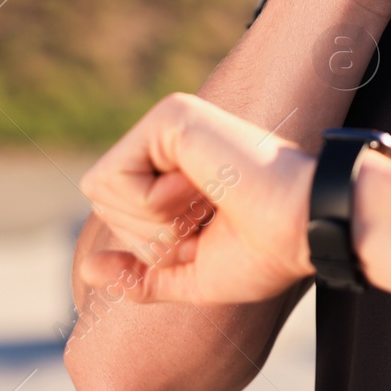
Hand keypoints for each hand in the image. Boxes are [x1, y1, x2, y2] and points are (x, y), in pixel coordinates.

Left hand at [77, 93, 315, 304]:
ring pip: (102, 189)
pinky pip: (117, 177)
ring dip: (153, 219)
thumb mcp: (191, 274)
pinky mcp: (172, 115)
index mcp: (175, 168)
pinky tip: (203, 185)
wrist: (303, 228)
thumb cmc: (264, 250)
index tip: (207, 232)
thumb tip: (87, 269)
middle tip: (207, 218)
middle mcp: (169, 138)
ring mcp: (170, 121)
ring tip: (208, 200)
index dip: (151, 243)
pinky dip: (154, 202)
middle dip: (148, 233)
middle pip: (101, 201)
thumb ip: (141, 275)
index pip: (114, 212)